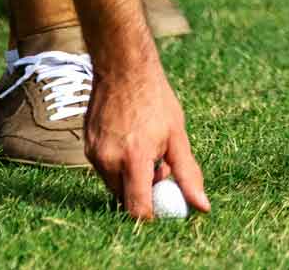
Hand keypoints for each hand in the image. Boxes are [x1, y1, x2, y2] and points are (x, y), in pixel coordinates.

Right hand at [86, 48, 209, 219]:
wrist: (123, 70)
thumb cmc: (156, 100)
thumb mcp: (177, 136)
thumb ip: (187, 174)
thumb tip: (202, 206)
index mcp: (135, 158)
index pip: (137, 208)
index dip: (150, 217)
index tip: (163, 212)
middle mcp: (110, 160)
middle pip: (124, 199)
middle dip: (142, 194)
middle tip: (159, 170)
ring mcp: (94, 155)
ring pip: (114, 185)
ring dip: (130, 180)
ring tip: (145, 149)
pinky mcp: (86, 148)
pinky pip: (104, 170)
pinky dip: (118, 166)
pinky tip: (129, 141)